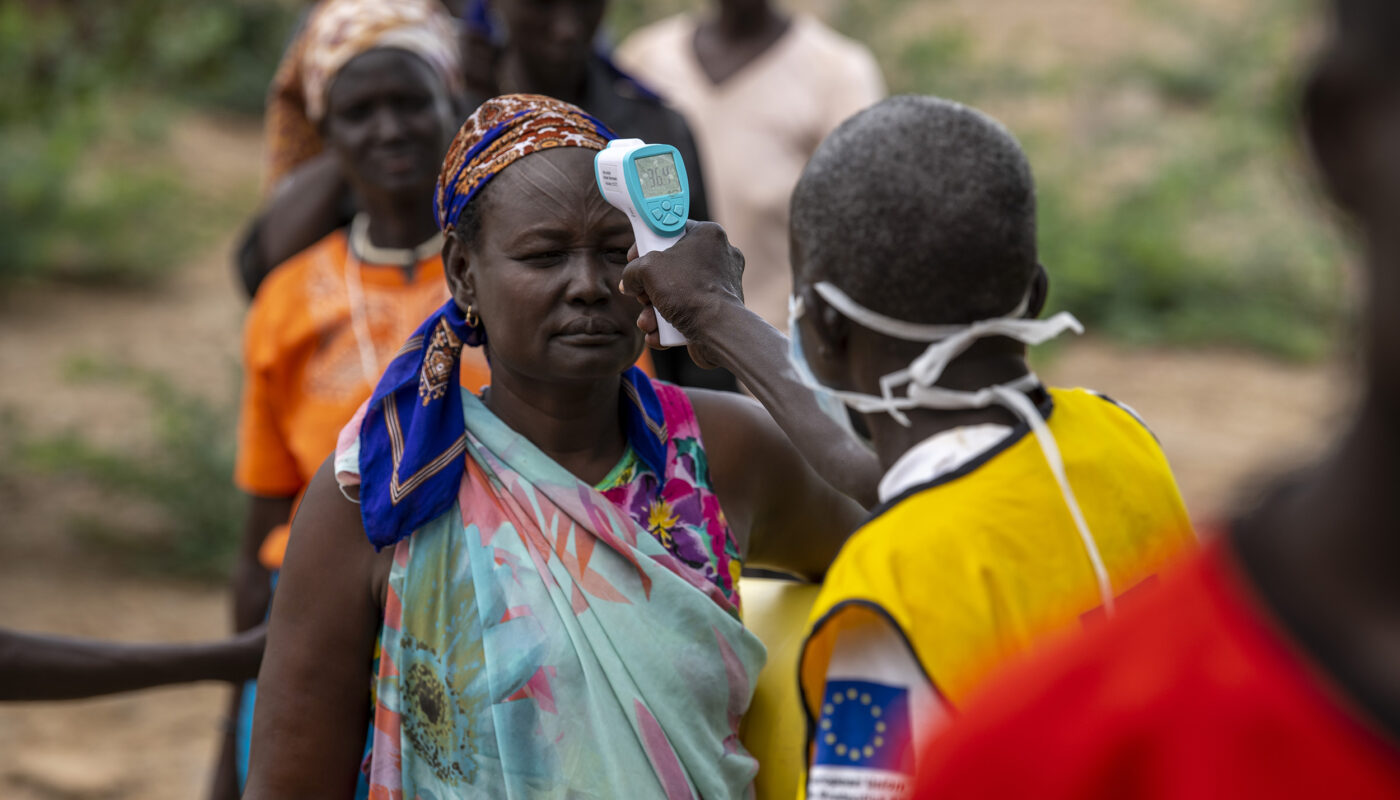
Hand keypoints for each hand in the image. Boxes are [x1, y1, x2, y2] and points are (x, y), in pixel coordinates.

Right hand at [619, 221, 745, 367]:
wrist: (717, 330)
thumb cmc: (687, 291)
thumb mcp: (646, 269)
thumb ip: (632, 271)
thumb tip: (629, 283)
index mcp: (708, 234)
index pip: (672, 230)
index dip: (648, 242)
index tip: (634, 257)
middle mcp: (720, 256)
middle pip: (672, 266)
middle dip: (650, 286)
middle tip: (640, 294)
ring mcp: (723, 284)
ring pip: (679, 293)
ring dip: (655, 310)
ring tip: (647, 323)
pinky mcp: (721, 309)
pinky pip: (690, 311)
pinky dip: (671, 323)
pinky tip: (658, 334)